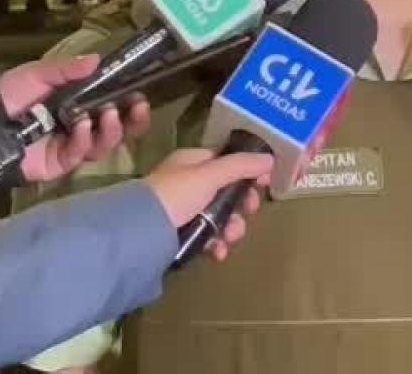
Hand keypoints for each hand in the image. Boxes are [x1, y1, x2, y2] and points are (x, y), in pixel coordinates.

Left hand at [0, 55, 152, 182]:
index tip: (141, 94)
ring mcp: (71, 148)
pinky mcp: (60, 164)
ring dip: (112, 130)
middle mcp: (81, 128)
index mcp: (79, 105)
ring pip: (104, 145)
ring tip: (108, 114)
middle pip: (117, 131)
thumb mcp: (38, 74)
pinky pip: (80, 155)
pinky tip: (81, 127)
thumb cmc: (10, 95)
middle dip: (132, 121)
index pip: (115, 108)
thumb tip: (97, 60)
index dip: (131, 105)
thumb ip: (67, 70)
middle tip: (138, 107)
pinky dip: (84, 140)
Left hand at [145, 148, 273, 261]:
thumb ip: (241, 166)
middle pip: (227, 192)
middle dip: (241, 206)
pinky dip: (216, 244)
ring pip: (220, 217)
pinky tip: (217, 252)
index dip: (247, 172)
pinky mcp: (181, 235)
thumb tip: (270, 159)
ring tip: (229, 239)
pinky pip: (207, 237)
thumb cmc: (175, 194)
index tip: (264, 184)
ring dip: (231, 228)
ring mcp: (184, 211)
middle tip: (248, 213)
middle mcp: (188, 184)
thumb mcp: (209, 175)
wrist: (140, 232)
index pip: (226, 162)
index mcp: (192, 163)